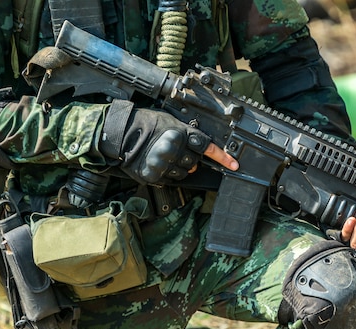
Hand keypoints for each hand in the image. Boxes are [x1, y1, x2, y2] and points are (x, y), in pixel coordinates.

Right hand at [100, 103, 238, 183]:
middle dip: (190, 159)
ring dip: (179, 167)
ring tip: (166, 156)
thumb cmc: (145, 123)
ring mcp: (165, 165)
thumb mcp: (171, 121)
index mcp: (181, 135)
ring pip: (184, 173)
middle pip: (195, 162)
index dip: (222, 157)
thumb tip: (200, 144)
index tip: (234, 164)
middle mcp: (175, 151)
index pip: (208, 148)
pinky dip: (167, 174)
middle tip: (178, 151)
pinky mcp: (156, 175)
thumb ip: (187, 134)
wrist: (121, 134)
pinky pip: (170, 179)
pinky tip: (159, 163)